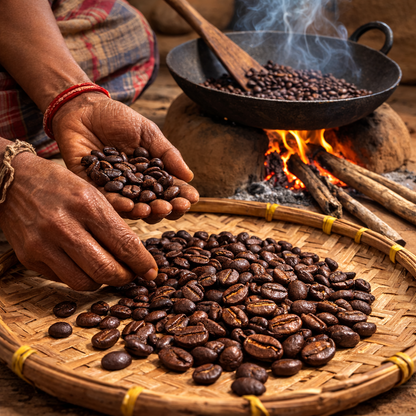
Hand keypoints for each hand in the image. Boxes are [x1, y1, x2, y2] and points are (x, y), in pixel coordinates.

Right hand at [0, 152, 157, 290]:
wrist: (12, 181)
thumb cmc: (59, 184)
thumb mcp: (92, 193)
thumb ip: (112, 223)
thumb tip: (134, 254)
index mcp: (87, 205)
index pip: (124, 244)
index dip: (142, 263)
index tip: (151, 271)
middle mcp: (65, 226)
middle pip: (106, 270)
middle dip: (125, 278)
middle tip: (131, 275)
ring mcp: (44, 244)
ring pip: (84, 283)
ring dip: (102, 282)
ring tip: (108, 271)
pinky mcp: (29, 258)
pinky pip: (62, 280)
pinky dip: (79, 277)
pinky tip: (84, 265)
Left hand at [52, 92, 198, 221]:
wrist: (83, 108)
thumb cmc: (118, 119)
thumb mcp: (148, 132)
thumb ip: (167, 154)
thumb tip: (189, 176)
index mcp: (150, 175)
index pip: (169, 191)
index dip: (181, 196)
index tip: (192, 199)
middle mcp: (135, 186)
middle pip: (153, 206)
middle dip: (164, 209)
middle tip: (170, 208)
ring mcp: (115, 189)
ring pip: (132, 208)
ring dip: (143, 212)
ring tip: (151, 210)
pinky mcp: (92, 187)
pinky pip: (106, 201)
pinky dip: (118, 205)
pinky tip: (129, 206)